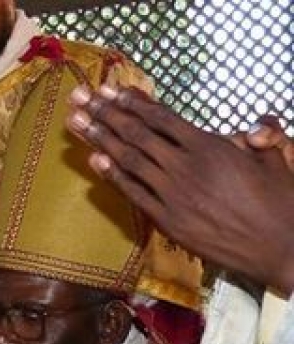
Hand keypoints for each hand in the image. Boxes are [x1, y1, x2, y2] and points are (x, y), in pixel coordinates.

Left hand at [66, 84, 293, 293]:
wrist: (279, 246)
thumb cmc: (279, 202)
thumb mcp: (274, 158)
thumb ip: (262, 134)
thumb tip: (255, 125)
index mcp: (210, 146)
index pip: (162, 118)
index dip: (133, 102)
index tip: (111, 90)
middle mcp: (187, 167)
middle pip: (137, 134)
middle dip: (105, 113)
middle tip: (80, 98)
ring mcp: (174, 195)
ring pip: (130, 160)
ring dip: (99, 139)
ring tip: (76, 122)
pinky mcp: (168, 221)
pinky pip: (134, 193)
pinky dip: (113, 176)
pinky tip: (93, 160)